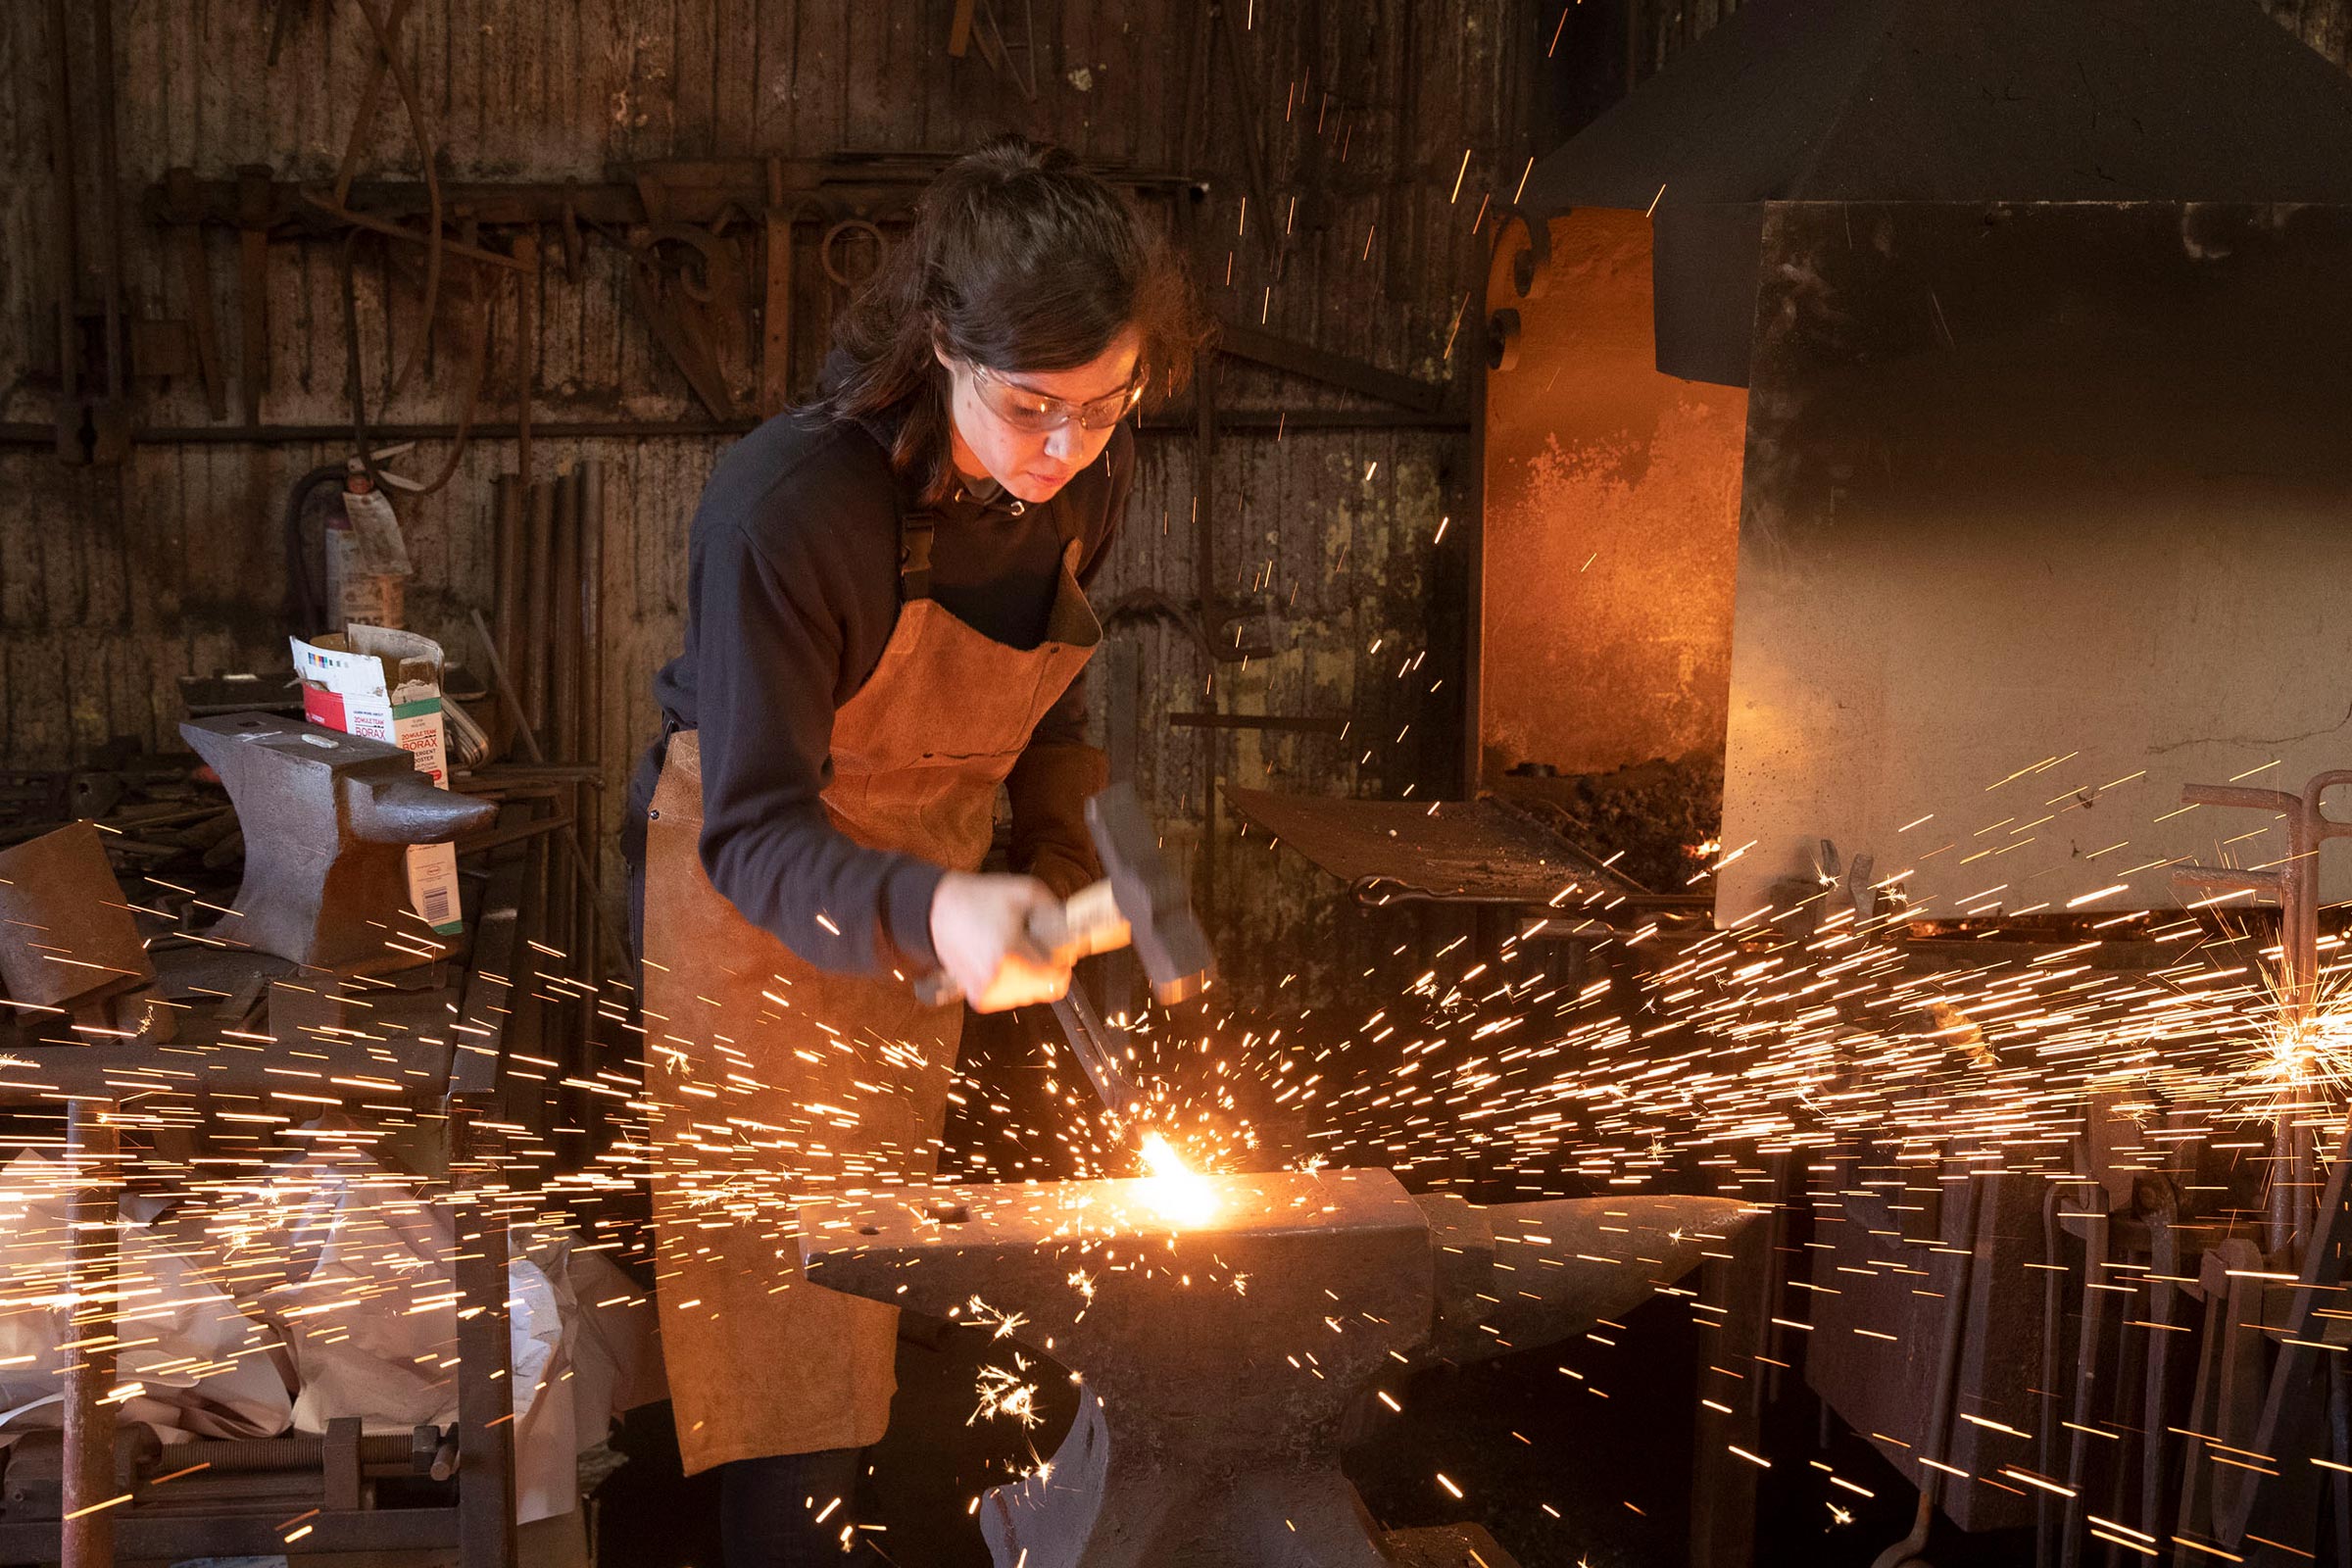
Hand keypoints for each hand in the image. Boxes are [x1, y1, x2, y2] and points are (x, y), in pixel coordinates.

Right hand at [927, 872, 1069, 1012]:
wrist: (936, 911)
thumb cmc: (981, 899)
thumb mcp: (1026, 892)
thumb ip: (1056, 913)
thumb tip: (1074, 936)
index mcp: (1010, 954)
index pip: (1056, 975)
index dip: (1062, 961)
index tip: (1057, 948)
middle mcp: (997, 979)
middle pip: (1046, 988)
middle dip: (1046, 967)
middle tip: (1032, 944)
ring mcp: (987, 992)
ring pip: (1030, 994)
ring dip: (1031, 976)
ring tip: (1012, 949)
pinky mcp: (979, 999)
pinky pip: (1013, 997)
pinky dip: (1014, 982)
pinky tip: (1003, 961)